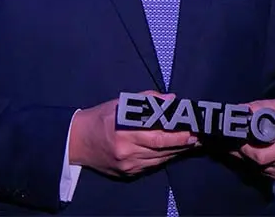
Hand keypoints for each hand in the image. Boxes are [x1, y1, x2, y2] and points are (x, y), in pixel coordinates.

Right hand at [68, 91, 197, 177]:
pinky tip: (172, 150)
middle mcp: (126, 152)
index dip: (177, 136)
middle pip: (161, 150)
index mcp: (124, 132)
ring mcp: (127, 166)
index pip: (158, 137)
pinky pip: (151, 166)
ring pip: (159, 160)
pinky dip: (164, 158)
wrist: (76, 141)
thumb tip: (170, 100)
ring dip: (176, 152)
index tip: (191, 130)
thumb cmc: (99, 118)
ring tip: (190, 143)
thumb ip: (147, 101)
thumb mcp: (120, 104)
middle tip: (198, 137)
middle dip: (182, 144)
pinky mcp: (127, 174)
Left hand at [232, 99, 274, 180]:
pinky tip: (260, 151)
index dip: (246, 149)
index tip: (239, 138)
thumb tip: (240, 110)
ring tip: (250, 144)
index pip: (260, 155)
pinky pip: (267, 171)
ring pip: (260, 169)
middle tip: (239, 141)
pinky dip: (260, 163)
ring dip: (251, 158)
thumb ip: (259, 107)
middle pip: (258, 163)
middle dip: (245, 153)